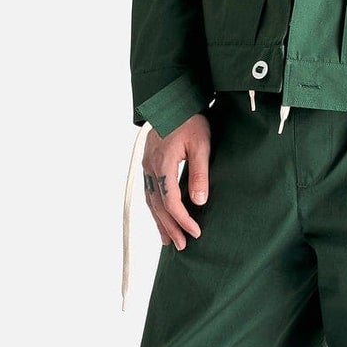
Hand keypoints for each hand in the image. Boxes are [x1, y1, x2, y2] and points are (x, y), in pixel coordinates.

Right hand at [142, 113, 211, 249]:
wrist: (172, 100)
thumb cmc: (189, 120)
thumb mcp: (200, 144)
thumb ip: (199, 173)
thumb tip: (199, 201)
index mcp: (163, 164)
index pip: (171, 202)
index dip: (183, 220)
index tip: (196, 232)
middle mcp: (150, 168)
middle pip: (158, 206)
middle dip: (170, 227)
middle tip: (181, 246)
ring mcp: (146, 166)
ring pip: (151, 201)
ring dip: (160, 222)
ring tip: (168, 240)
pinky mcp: (148, 164)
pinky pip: (149, 192)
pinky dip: (155, 208)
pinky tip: (160, 217)